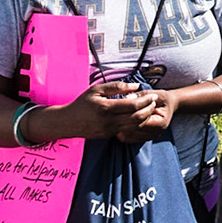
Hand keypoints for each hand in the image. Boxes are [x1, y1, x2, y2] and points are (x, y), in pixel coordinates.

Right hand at [40, 80, 160, 142]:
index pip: (132, 105)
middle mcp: (109, 121)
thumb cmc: (82, 103)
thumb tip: (136, 86)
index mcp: (106, 108)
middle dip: (149, 109)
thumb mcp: (97, 89)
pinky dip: (136, 123)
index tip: (152, 95)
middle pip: (137, 117)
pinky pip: (128, 130)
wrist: (67, 122)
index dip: (146, 100)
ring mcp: (109, 130)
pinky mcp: (109, 135)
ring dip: (145, 117)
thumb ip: (117, 87)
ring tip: (150, 108)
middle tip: (154, 101)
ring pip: (134, 126)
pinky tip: (140, 116)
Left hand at [115, 86, 179, 142]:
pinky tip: (117, 127)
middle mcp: (157, 132)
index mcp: (161, 122)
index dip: (129, 116)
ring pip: (131, 136)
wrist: (170, 105)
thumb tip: (127, 97)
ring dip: (122, 129)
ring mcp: (151, 137)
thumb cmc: (162, 98)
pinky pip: (131, 139)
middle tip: (111, 117)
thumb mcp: (154, 93)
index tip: (118, 110)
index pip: (141, 122)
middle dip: (123, 124)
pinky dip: (124, 134)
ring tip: (113, 122)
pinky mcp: (146, 138)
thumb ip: (141, 95)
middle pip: (135, 130)